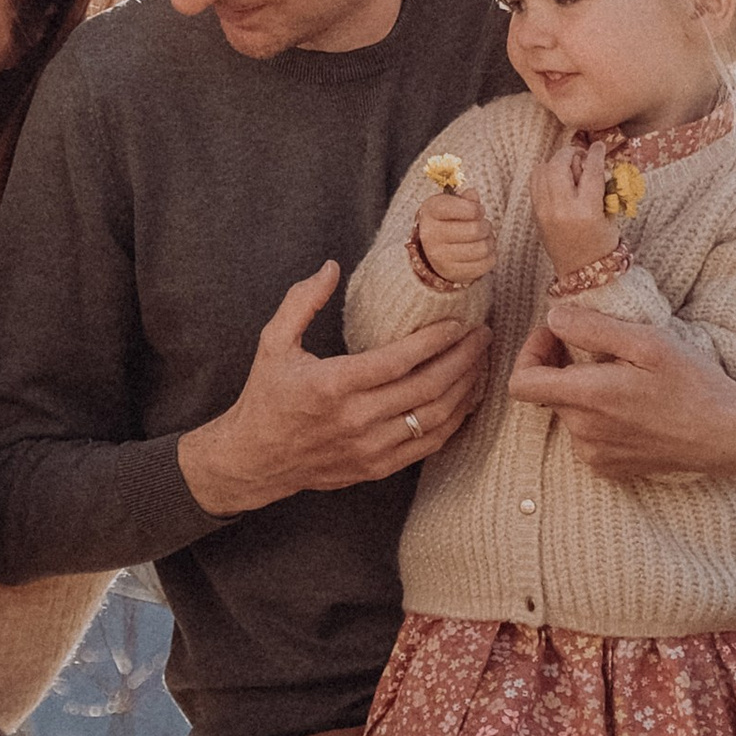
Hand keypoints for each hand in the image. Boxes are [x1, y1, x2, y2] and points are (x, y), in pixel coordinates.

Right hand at [176, 261, 489, 517]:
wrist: (253, 459)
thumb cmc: (265, 397)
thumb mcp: (272, 343)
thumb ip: (301, 302)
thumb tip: (331, 268)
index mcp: (332, 385)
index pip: (399, 361)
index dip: (436, 341)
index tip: (459, 323)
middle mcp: (355, 419)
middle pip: (427, 388)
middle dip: (463, 359)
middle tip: (483, 336)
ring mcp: (369, 448)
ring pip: (435, 418)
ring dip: (465, 389)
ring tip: (481, 363)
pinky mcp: (376, 467)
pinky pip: (427, 445)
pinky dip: (454, 421)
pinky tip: (465, 399)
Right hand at [413, 187, 494, 284]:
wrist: (432, 247)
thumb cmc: (447, 220)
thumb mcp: (451, 203)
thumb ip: (465, 198)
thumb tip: (472, 195)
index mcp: (431, 211)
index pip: (458, 208)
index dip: (476, 209)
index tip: (477, 210)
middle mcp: (431, 235)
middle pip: (475, 230)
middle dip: (486, 226)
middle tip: (483, 225)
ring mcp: (440, 257)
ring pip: (483, 248)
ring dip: (489, 241)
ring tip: (484, 238)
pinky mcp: (452, 273)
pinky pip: (485, 264)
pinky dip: (490, 256)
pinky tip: (483, 251)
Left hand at [508, 308, 735, 482]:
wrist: (727, 435)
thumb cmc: (692, 382)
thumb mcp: (647, 342)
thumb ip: (592, 329)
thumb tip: (552, 318)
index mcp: (589, 398)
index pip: (521, 383)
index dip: (530, 352)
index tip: (555, 335)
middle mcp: (585, 432)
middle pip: (548, 395)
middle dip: (562, 367)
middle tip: (598, 348)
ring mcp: (596, 455)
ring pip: (569, 415)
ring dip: (583, 393)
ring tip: (623, 378)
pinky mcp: (610, 469)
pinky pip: (587, 438)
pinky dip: (599, 419)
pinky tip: (631, 407)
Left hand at [528, 130, 619, 280]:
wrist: (582, 272)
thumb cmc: (601, 244)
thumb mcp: (610, 216)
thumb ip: (602, 188)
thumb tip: (594, 163)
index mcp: (586, 211)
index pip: (590, 172)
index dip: (595, 154)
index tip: (598, 146)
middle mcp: (562, 209)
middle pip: (559, 165)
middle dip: (570, 154)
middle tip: (580, 156)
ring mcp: (545, 212)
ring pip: (542, 171)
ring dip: (555, 162)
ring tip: (568, 167)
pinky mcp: (536, 214)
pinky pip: (535, 183)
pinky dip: (544, 175)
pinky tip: (557, 179)